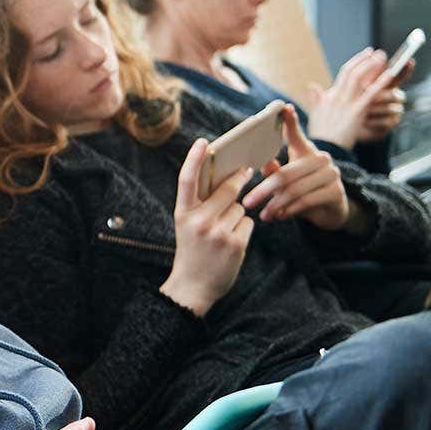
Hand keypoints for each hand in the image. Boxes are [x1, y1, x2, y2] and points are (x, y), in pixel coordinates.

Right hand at [159, 139, 254, 316]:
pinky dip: (243, 229)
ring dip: (236, 215)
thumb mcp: (187, 225)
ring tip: (223, 233)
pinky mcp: (235, 244)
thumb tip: (225, 177)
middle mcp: (198, 221)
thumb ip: (200, 204)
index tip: (204, 142)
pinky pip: (247, 223)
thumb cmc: (192, 250)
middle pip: (226, 190)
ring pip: (239, 207)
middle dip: (237, 181)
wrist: (193, 287)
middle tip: (246, 170)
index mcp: (182, 214)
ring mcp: (217, 233)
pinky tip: (232, 242)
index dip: (194, 159)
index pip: (186, 180)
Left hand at [243, 106, 350, 230]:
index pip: (297, 135)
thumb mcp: (288, 181)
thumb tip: (262, 163)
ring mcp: (331, 174)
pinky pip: (307, 200)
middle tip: (247, 202)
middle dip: (264, 189)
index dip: (291, 121)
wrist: (331, 211)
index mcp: (306, 151)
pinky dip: (290, 210)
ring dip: (276, 204)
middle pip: (287, 173)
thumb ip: (275, 172)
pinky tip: (280, 215)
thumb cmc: (304, 191)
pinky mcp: (336, 191)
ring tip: (263, 215)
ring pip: (295, 189)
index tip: (284, 108)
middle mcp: (321, 159)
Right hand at [305, 48, 399, 148]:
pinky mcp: (356, 112)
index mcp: (331, 96)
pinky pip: (370, 94)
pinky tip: (390, 75)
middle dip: (366, 60)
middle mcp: (338, 96)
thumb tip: (312, 86)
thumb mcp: (316, 114)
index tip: (366, 54)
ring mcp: (347, 103)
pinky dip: (380, 83)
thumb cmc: (320, 135)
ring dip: (371, 66)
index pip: (344, 72)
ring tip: (383, 58)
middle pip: (352, 72)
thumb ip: (316, 99)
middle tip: (378, 53)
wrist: (325, 148)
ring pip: (359, 78)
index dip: (357, 61)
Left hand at [357, 59, 411, 141]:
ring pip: (393, 108)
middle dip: (382, 97)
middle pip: (396, 94)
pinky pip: (389, 122)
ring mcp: (393, 111)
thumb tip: (376, 55)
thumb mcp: (356, 88)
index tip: (410, 60)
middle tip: (372, 99)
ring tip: (363, 112)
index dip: (406, 68)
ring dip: (376, 110)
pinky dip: (375, 122)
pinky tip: (365, 122)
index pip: (398, 76)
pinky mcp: (390, 124)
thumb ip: (367, 74)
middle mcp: (391, 97)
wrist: (344, 129)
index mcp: (383, 85)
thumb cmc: (350, 105)